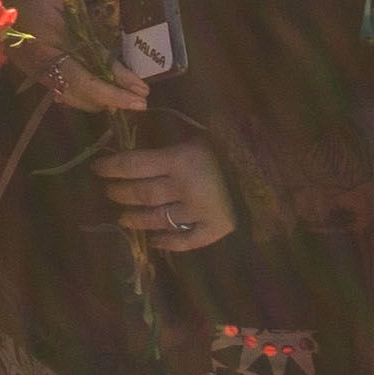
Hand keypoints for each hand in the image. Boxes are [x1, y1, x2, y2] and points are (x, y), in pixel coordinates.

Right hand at [13, 0, 150, 112]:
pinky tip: (99, 93)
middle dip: (115, 101)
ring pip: (74, 99)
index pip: (93, 69)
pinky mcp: (35, 74)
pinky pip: (64, 94)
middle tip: (139, 100)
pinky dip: (85, 96)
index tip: (142, 91)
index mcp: (55, 39)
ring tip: (124, 97)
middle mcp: (46, 62)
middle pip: (85, 94)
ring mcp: (38, 71)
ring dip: (100, 101)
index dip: (119, 81)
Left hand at [95, 141, 234, 250]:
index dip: (111, 167)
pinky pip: (186, 240)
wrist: (275, 167)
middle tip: (109, 191)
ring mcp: (200, 211)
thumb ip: (170, 137)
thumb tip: (133, 135)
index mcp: (180, 158)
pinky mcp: (216, 229)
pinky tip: (155, 241)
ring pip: (156, 219)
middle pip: (140, 194)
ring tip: (123, 218)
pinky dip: (167, 242)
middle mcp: (185, 187)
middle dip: (119, 193)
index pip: (133, 164)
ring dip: (134, 219)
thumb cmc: (232, 143)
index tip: (98, 168)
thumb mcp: (198, 132)